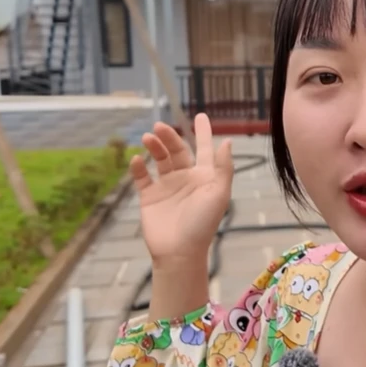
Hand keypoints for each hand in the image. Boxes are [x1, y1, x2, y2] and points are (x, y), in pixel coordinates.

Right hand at [130, 114, 232, 269]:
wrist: (179, 251)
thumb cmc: (203, 223)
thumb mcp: (219, 193)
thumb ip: (223, 167)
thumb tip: (227, 141)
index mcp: (204, 177)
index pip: (204, 149)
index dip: (203, 132)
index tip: (201, 115)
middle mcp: (186, 179)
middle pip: (177, 150)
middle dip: (169, 136)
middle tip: (159, 126)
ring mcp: (166, 187)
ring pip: (159, 159)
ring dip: (154, 147)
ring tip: (148, 138)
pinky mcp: (149, 197)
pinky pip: (142, 177)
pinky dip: (138, 167)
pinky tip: (138, 159)